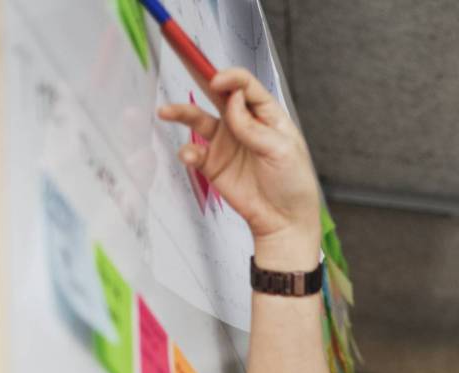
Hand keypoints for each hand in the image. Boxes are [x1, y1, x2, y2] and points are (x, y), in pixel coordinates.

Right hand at [157, 68, 319, 255]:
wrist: (284, 221)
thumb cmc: (293, 185)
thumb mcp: (282, 152)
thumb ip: (255, 126)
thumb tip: (233, 99)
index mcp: (267, 116)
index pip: (246, 87)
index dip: (231, 79)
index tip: (217, 81)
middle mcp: (244, 124)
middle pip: (219, 95)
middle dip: (200, 78)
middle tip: (181, 65)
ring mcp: (226, 143)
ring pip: (199, 118)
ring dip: (181, 113)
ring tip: (166, 112)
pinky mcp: (213, 164)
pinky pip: (194, 151)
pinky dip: (187, 151)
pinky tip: (190, 156)